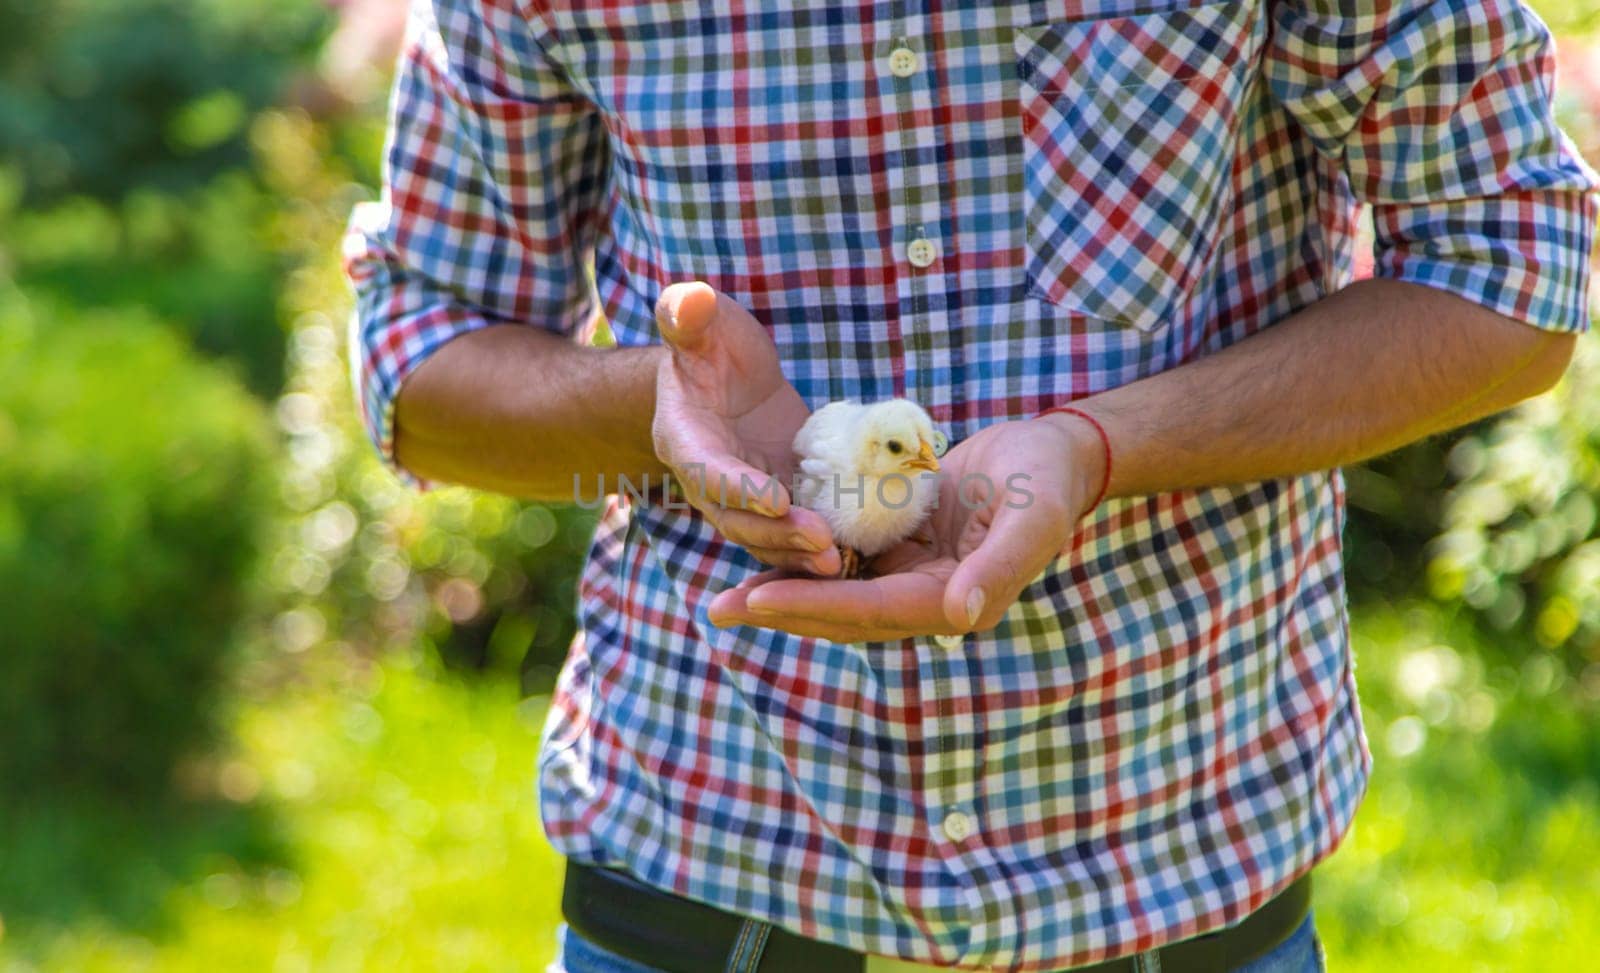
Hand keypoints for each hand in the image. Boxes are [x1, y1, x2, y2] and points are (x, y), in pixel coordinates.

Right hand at [653, 282, 839, 574]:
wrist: (724, 373)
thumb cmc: (706, 341)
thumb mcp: (698, 321)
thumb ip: (687, 314)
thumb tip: (689, 300)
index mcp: (684, 438)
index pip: (707, 470)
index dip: (738, 488)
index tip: (775, 500)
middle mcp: (709, 479)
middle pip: (737, 519)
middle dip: (777, 533)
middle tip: (821, 541)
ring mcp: (745, 495)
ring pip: (765, 536)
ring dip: (798, 552)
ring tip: (839, 561)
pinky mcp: (780, 497)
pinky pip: (794, 529)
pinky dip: (818, 546)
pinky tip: (856, 555)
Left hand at [707, 413, 1107, 640]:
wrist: (1059, 454)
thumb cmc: (1047, 479)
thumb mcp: (1031, 516)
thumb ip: (998, 566)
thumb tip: (960, 615)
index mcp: (955, 599)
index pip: (869, 610)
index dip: (812, 606)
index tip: (757, 599)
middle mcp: (928, 597)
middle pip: (841, 613)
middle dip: (781, 611)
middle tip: (717, 610)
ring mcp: (913, 574)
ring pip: (837, 592)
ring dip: (784, 594)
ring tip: (726, 597)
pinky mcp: (905, 548)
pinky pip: (846, 563)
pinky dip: (805, 563)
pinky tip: (764, 553)